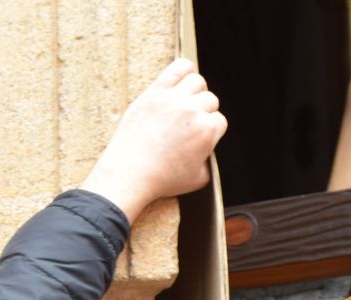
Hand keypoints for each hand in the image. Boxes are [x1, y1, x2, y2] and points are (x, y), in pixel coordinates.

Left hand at [80, 58, 226, 222]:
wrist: (130, 174)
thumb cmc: (162, 179)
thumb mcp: (199, 179)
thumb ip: (210, 160)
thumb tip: (209, 148)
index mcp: (207, 132)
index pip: (220, 120)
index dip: (211, 130)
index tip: (199, 137)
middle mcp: (192, 112)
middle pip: (210, 100)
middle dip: (204, 112)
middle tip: (190, 124)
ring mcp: (173, 99)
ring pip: (198, 81)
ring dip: (196, 91)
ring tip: (186, 102)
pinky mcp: (154, 92)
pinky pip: (177, 69)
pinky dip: (185, 68)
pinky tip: (184, 77)